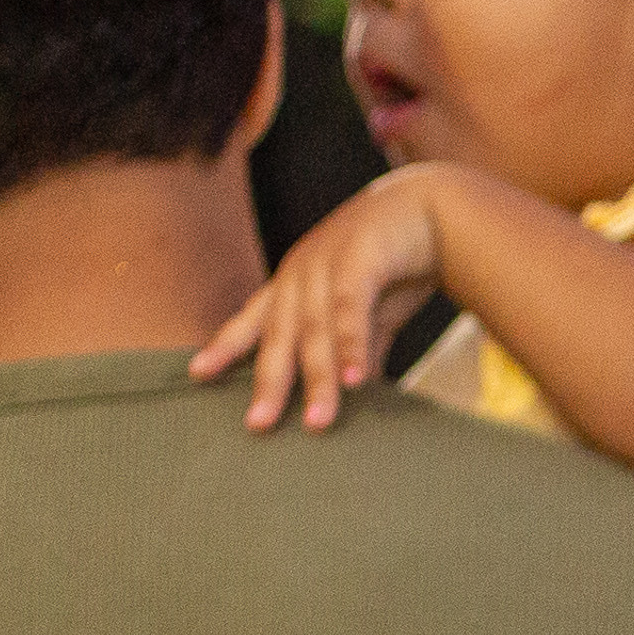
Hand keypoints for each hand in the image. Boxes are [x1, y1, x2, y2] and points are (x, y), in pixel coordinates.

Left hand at [192, 167, 465, 431]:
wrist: (435, 209)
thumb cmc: (398, 259)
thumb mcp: (370, 310)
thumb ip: (358, 347)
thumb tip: (355, 389)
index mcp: (297, 282)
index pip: (254, 318)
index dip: (226, 346)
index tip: (199, 373)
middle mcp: (302, 273)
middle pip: (279, 335)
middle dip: (270, 382)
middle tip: (259, 425)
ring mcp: (327, 265)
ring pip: (316, 331)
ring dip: (318, 379)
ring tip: (318, 422)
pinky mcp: (361, 261)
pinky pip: (351, 311)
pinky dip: (352, 347)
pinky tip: (354, 382)